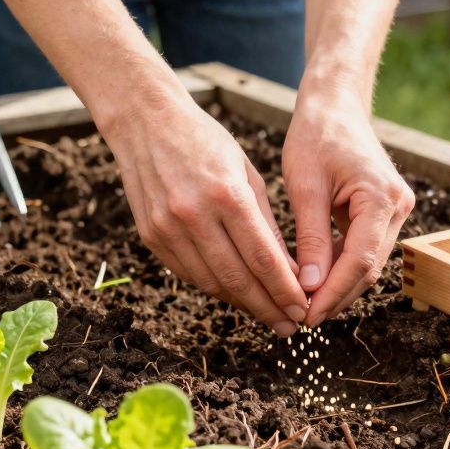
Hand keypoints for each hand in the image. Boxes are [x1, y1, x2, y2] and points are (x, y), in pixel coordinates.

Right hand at [105, 95, 308, 336]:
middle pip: (237, 278)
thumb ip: (267, 224)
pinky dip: (215, 287)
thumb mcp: (247, 173)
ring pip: (211, 282)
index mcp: (226, 195)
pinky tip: (236, 294)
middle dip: (268, 307)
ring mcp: (167, 228)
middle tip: (291, 325)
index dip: (284, 290)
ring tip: (268, 314)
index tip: (303, 309)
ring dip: (242, 303)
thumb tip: (288, 272)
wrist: (146, 122)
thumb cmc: (206, 142)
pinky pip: (188, 274)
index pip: (262, 257)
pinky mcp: (150, 236)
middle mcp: (193, 215)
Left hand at [283, 86, 414, 325]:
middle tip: (302, 317)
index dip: (333, 293)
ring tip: (305, 303)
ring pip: (369, 263)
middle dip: (336, 296)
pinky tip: (316, 280)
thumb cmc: (316, 137)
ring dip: (339, 285)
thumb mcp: (304, 187)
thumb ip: (311, 239)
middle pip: (369, 268)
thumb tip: (310, 287)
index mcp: (381, 197)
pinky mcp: (386, 212)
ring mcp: (396, 210)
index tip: (306, 315)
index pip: (360, 260)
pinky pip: (365, 249)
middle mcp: (398, 206)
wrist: (336, 107)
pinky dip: (342, 267)